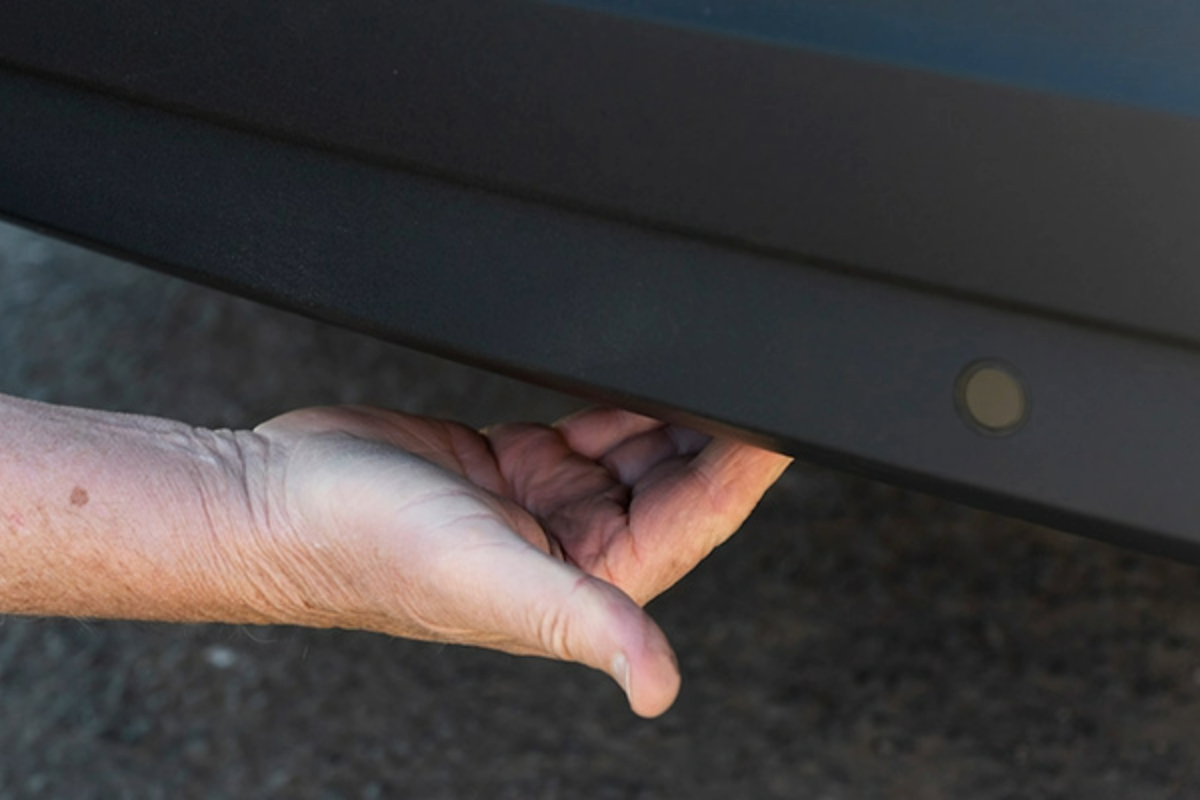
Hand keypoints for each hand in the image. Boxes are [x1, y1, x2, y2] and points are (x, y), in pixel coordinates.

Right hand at [248, 406, 790, 716]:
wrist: (274, 498)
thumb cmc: (362, 548)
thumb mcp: (487, 578)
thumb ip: (580, 622)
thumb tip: (658, 688)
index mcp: (589, 579)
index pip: (697, 514)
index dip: (745, 463)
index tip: (785, 412)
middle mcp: (576, 542)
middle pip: (677, 475)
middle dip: (716, 424)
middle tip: (753, 358)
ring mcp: (545, 498)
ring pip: (638, 445)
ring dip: (670, 406)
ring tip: (706, 353)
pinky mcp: (514, 460)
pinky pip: (588, 424)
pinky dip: (616, 397)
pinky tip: (636, 368)